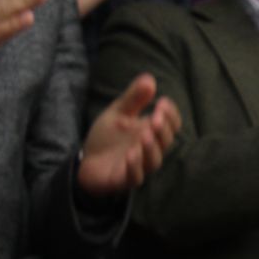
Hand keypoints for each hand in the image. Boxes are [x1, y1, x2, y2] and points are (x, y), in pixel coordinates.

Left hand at [78, 73, 182, 194]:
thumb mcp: (118, 113)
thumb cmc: (107, 138)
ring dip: (151, 149)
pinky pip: (135, 177)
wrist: (87, 162)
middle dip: (163, 130)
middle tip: (156, 118)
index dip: (171, 115)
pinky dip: (135, 167)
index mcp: (151, 132)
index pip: (171, 125)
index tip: (163, 102)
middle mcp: (149, 150)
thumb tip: (149, 78)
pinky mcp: (124, 180)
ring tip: (146, 135)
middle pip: (165, 142)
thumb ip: (133, 98)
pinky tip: (131, 154)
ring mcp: (138, 166)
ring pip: (153, 161)